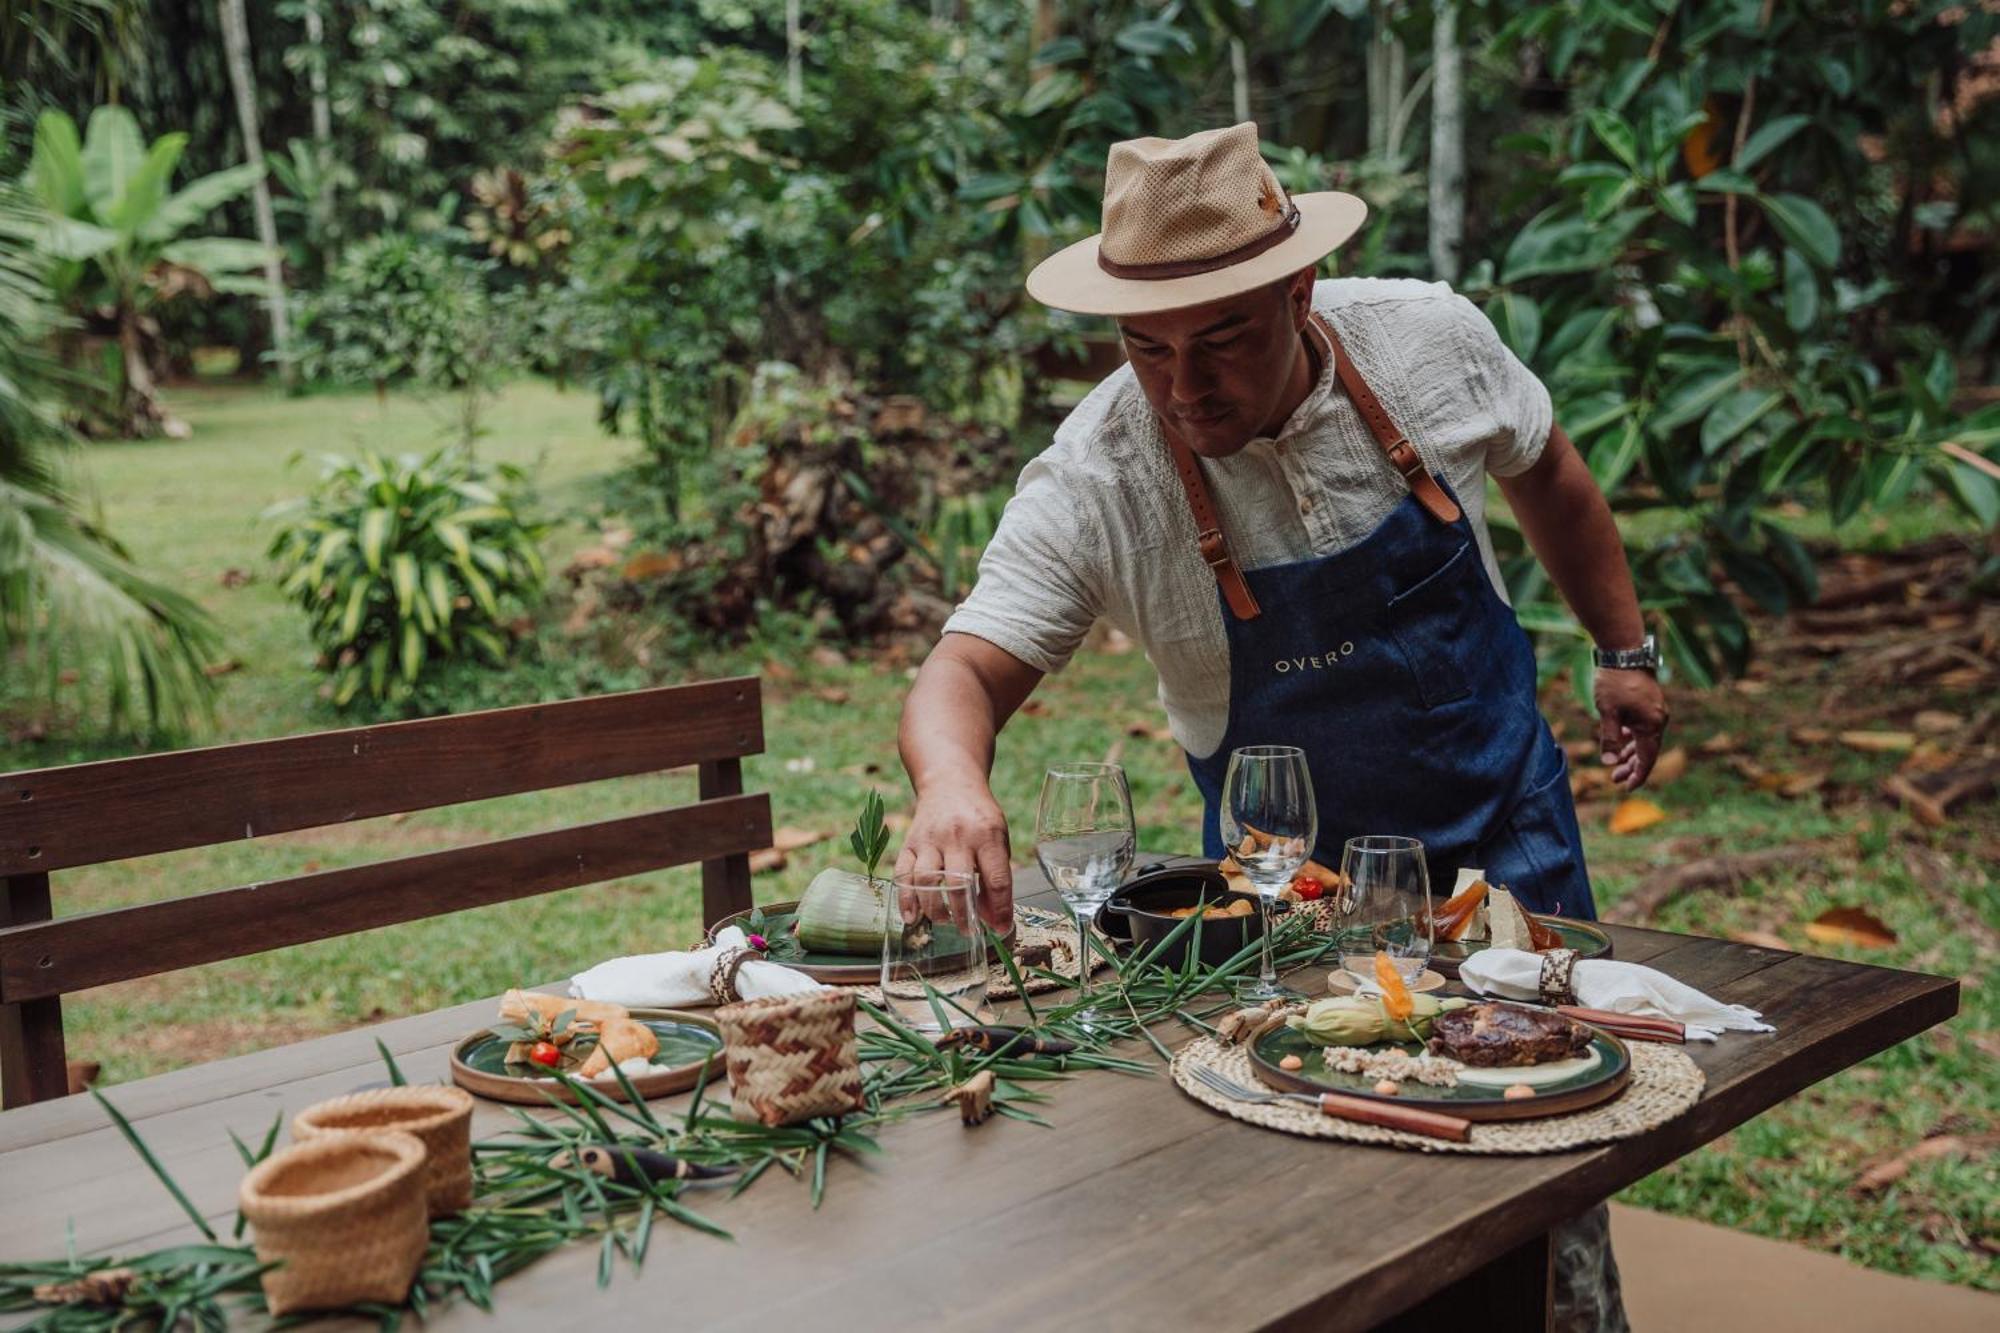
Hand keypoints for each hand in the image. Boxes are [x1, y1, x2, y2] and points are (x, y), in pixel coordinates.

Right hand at [895, 781, 1014, 934]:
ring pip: (927, 880)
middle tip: (969, 932)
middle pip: (958, 882)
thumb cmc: (979, 817)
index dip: (1000, 909)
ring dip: (935, 908)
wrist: (949, 783)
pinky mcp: (910, 843)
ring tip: (944, 922)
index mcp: (987, 835)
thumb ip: (997, 878)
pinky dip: (905, 899)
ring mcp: (930, 840)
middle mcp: (958, 837)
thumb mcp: (998, 839)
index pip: (996, 879)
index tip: (1000, 929)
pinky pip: (903, 874)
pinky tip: (911, 917)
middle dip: (964, 914)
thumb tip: (993, 921)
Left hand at [1595, 668, 1668, 791]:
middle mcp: (1658, 720)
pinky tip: (1620, 740)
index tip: (1627, 789)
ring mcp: (1655, 711)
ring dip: (1630, 752)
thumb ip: (1610, 739)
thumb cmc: (1614, 682)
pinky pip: (1642, 727)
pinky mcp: (1649, 703)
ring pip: (1644, 739)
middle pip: (1646, 751)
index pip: (1647, 759)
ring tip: (1615, 765)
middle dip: (1631, 767)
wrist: (1624, 651)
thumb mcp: (1607, 713)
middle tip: (1614, 779)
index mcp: (1651, 725)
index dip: (1638, 775)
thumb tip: (1609, 764)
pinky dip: (1632, 737)